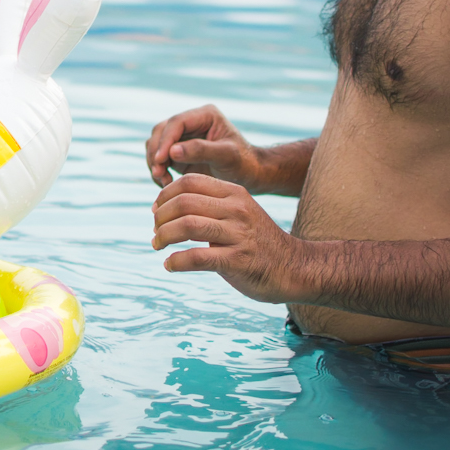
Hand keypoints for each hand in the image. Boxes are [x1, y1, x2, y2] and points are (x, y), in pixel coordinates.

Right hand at [146, 105, 263, 188]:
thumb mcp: (227, 156)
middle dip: (156, 152)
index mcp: (205, 115)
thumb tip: (172, 151)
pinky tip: (167, 184)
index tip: (161, 160)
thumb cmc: (244, 163)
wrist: (250, 176)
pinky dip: (158, 170)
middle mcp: (191, 123)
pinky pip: (159, 158)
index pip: (176, 122)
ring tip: (164, 182)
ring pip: (156, 144)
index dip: (165, 140)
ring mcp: (183, 137)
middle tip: (158, 174)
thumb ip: (201, 151)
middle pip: (161, 131)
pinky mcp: (178, 152)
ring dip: (155, 162)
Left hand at [151, 173, 301, 303]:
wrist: (295, 268)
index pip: (189, 182)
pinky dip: (176, 261)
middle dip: (160, 217)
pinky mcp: (238, 261)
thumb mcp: (238, 212)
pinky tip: (169, 265)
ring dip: (164, 236)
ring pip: (187, 225)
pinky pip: (197, 257)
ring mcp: (239, 234)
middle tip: (155, 231)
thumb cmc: (257, 241)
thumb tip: (166, 208)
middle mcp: (237, 209)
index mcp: (234, 193)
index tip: (156, 210)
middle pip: (184, 202)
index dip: (165, 194)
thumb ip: (210, 205)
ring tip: (157, 246)